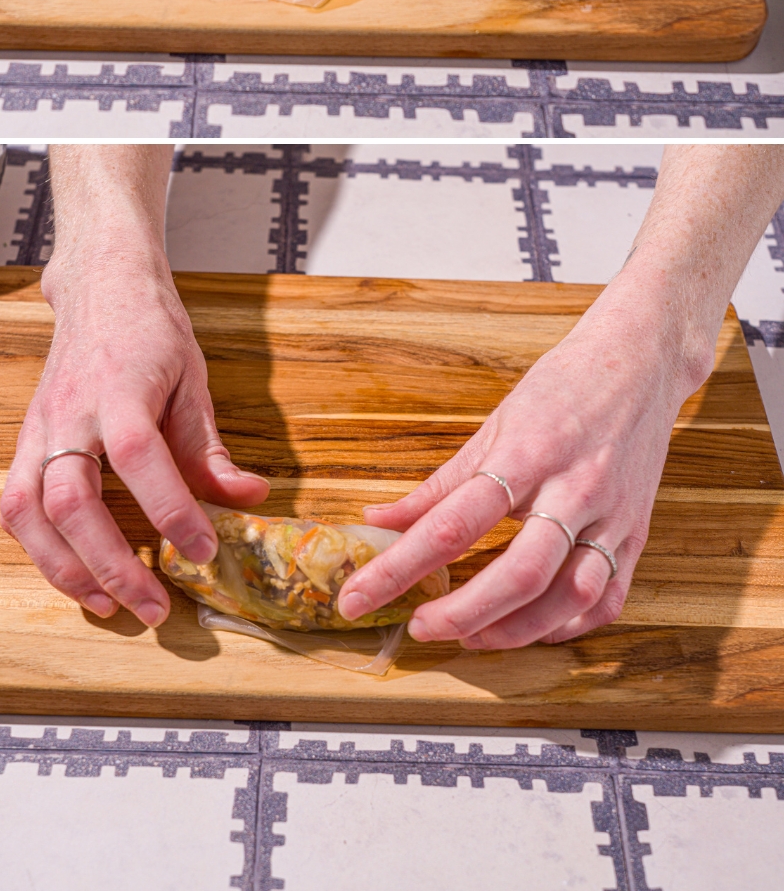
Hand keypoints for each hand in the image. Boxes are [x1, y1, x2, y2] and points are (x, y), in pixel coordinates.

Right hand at [0, 252, 268, 623]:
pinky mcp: (25, 440)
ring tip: (107, 606)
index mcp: (122, 388)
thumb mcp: (193, 378)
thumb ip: (209, 448)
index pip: (140, 456)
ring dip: (64, 569)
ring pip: (28, 510)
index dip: (170, 509)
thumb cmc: (149, 328)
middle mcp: (71, 411)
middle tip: (153, 607)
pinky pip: (14, 503)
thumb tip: (247, 500)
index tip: (203, 551)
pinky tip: (72, 574)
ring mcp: (40, 427)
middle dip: (110, 564)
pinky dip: (37, 549)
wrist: (100, 285)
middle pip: (72, 498)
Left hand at [337, 276, 714, 647]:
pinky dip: (567, 626)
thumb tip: (378, 518)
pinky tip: (532, 629)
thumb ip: (441, 482)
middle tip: (420, 628)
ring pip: (568, 596)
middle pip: (518, 572)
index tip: (358, 598)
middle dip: (462, 613)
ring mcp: (612, 516)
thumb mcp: (494, 423)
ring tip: (470, 637)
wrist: (640, 362)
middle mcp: (573, 489)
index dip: (399, 568)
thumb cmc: (561, 387)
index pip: (451, 525)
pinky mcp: (637, 534)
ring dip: (514, 630)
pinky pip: (607, 599)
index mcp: (525, 454)